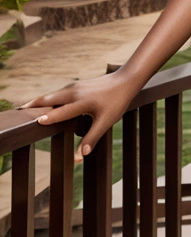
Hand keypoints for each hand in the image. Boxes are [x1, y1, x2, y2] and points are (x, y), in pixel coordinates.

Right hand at [17, 69, 137, 162]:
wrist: (125, 80)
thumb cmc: (117, 102)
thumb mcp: (107, 121)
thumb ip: (92, 138)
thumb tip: (80, 156)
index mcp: (82, 101)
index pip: (61, 111)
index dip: (49, 117)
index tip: (36, 122)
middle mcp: (74, 92)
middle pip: (49, 99)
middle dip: (34, 105)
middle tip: (18, 114)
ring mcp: (73, 87)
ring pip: (51, 95)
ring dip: (38, 102)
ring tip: (24, 111)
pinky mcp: (75, 86)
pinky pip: (56, 94)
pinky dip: (46, 100)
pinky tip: (40, 106)